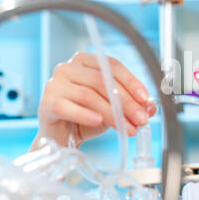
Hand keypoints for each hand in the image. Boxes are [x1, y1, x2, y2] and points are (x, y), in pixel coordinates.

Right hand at [32, 52, 156, 149]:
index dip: (131, 82)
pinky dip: (86, 114)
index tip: (145, 98)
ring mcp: (55, 84)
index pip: (112, 66)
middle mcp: (68, 68)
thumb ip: (132, 104)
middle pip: (103, 81)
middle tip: (141, 119)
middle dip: (126, 102)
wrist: (62, 138)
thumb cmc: (86, 117)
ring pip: (90, 95)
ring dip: (112, 113)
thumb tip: (151, 106)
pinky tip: (98, 121)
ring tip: (128, 128)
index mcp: (86, 61)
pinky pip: (68, 107)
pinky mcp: (47, 103)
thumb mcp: (113, 109)